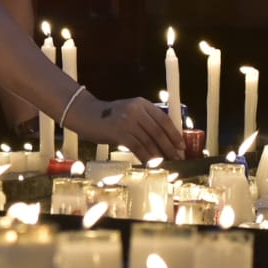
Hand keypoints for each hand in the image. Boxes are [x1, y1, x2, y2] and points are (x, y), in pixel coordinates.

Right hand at [69, 94, 183, 160]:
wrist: (85, 114)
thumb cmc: (109, 118)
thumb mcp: (129, 112)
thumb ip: (145, 121)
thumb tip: (165, 141)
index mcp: (142, 103)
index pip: (164, 119)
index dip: (174, 134)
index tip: (181, 146)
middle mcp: (136, 110)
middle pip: (158, 131)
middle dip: (170, 147)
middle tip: (177, 159)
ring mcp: (127, 120)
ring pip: (149, 141)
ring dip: (160, 154)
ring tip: (167, 163)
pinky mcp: (119, 132)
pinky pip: (138, 147)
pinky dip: (146, 157)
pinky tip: (151, 164)